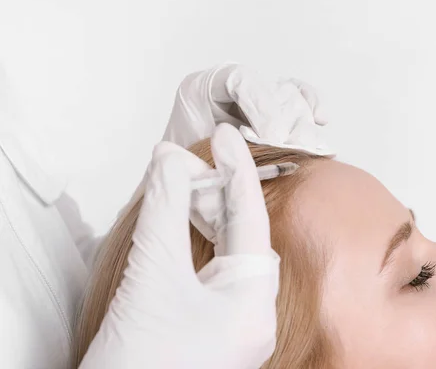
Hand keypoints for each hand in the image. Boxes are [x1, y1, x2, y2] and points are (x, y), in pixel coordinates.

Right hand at [79, 124, 279, 368]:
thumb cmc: (136, 363)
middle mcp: (252, 319)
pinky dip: (197, 245)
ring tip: (185, 183)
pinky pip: (212, 276)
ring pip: (226, 257)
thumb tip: (170, 159)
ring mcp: (233, 329)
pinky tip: (183, 223)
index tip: (226, 136)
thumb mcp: (151, 274)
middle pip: (241, 238)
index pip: (252, 221)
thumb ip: (165, 209)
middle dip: (218, 193)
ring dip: (206, 217)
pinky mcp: (210, 333)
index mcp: (253, 307)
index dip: (238, 171)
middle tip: (196, 157)